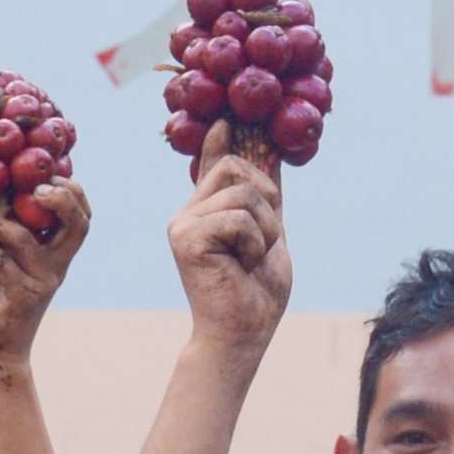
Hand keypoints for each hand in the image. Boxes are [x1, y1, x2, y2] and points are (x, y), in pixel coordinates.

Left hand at [0, 177, 92, 366]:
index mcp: (54, 254)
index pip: (81, 218)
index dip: (73, 193)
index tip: (46, 177)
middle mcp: (56, 265)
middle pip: (77, 224)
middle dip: (62, 198)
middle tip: (36, 188)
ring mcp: (41, 280)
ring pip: (21, 236)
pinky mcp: (22, 295)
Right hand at [168, 148, 290, 350]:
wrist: (243, 333)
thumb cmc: (257, 292)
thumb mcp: (270, 234)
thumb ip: (266, 198)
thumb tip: (270, 155)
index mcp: (206, 213)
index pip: (214, 167)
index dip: (221, 141)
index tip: (227, 120)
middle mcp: (188, 213)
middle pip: (236, 167)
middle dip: (266, 201)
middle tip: (262, 243)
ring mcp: (183, 224)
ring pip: (242, 192)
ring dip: (265, 228)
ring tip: (252, 258)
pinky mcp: (186, 237)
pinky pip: (238, 217)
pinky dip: (255, 243)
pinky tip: (243, 265)